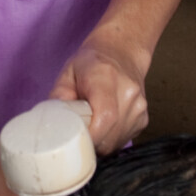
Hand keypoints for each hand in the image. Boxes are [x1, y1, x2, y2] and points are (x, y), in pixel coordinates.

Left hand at [50, 30, 148, 153]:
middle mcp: (129, 94)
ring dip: (100, 144)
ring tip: (89, 127)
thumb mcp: (68, 73)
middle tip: (76, 135)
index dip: (89, 136)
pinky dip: (109, 140)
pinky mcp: (143, 119)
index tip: (74, 140)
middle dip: (90, 144)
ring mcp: (139, 108)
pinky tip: (102, 127)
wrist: (122, 52)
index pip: (105, 117)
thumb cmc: (91, 63)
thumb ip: (59, 97)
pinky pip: (123, 140)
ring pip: (115, 143)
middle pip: (109, 136)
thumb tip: (51, 123)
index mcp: (107, 78)